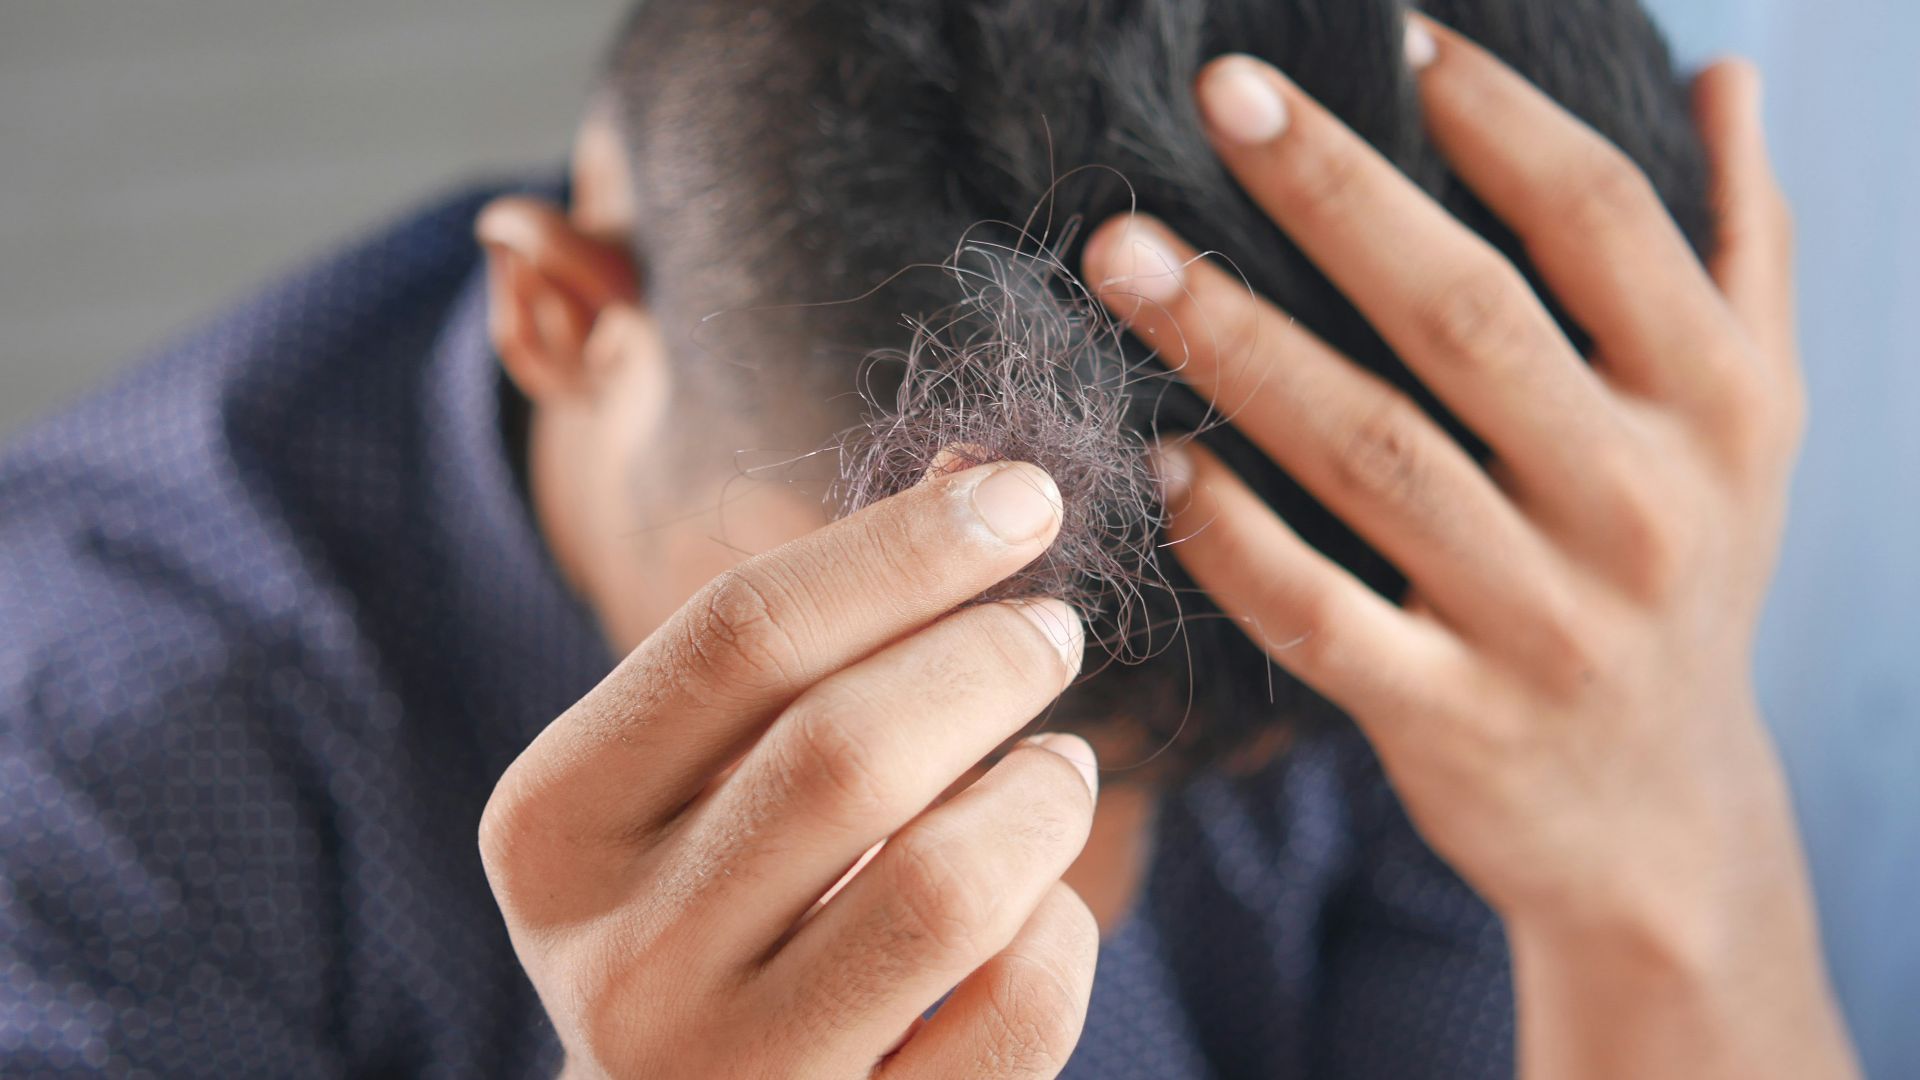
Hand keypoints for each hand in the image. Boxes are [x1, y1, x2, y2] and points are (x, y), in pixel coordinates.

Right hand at [479, 461, 1100, 1078]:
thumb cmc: (710, 902)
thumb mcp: (699, 776)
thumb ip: (807, 643)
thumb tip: (983, 484)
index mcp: (555, 826)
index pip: (740, 636)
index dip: (905, 549)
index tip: (1024, 497)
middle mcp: (620, 959)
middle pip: (847, 751)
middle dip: (987, 659)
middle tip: (1051, 631)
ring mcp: (728, 1077)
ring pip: (947, 885)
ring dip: (1040, 796)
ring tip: (1057, 767)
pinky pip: (1015, 1014)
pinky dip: (1061, 932)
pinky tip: (1039, 904)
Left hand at [1083, 18, 1855, 1079]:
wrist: (1658, 817)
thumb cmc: (1682, 579)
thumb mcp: (1748, 425)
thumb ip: (1741, 251)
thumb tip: (1727, 79)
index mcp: (1714, 405)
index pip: (1601, 223)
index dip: (1496, 117)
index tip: (1390, 34)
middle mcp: (1638, 505)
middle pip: (1466, 316)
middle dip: (1332, 193)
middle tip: (1218, 95)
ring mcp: (1542, 621)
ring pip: (1370, 454)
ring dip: (1237, 343)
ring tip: (1124, 256)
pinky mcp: (1450, 719)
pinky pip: (1321, 615)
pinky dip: (1233, 536)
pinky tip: (1162, 459)